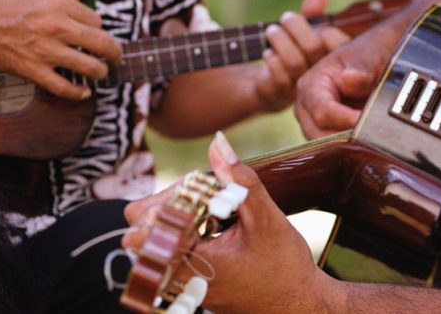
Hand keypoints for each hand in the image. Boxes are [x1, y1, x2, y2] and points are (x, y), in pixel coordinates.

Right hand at [0, 0, 121, 98]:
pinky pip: (63, 87)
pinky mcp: (32, 70)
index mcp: (59, 3)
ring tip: (102, 73)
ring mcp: (45, 50)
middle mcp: (57, 26)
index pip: (95, 19)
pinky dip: (77, 93)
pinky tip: (84, 92)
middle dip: (114, 52)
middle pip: (101, 43)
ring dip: (101, 72)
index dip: (97, 27)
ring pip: (89, 67)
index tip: (94, 32)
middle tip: (116, 56)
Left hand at [125, 132, 333, 313]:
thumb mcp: (266, 220)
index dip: (167, 200)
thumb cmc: (285, 268)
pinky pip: (170, 253)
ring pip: (153, 242)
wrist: (299, 307)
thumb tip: (218, 143)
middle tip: (201, 198)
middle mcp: (179, 278)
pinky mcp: (189, 285)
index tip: (196, 191)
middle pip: (141, 233)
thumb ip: (239, 181)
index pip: (147, 226)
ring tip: (211, 213)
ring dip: (176, 220)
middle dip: (166, 206)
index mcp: (192, 262)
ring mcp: (182, 285)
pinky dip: (185, 234)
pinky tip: (214, 228)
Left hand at [253, 0, 350, 111]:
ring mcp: (303, 86)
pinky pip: (278, 74)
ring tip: (271, 31)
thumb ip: (313, 11)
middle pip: (312, 46)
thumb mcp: (304, 30)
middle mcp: (322, 75)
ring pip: (294, 61)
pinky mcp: (282, 93)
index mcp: (333, 59)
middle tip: (285, 18)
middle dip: (295, 26)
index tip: (312, 23)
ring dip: (279, 39)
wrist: (271, 85)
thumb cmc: (293, 53)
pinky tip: (267, 53)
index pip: (338, 43)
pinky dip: (270, 59)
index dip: (325, 30)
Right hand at [294, 30, 394, 138]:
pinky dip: (351, 148)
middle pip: (320, 135)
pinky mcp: (322, 136)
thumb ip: (361, 70)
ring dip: (351, 144)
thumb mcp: (367, 59)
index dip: (346, 120)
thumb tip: (350, 80)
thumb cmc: (365, 59)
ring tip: (373, 134)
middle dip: (348, 137)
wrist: (368, 65)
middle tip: (375, 133)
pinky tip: (368, 141)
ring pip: (326, 147)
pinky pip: (334, 150)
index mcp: (310, 85)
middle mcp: (304, 108)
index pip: (322, 112)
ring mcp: (311, 125)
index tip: (368, 121)